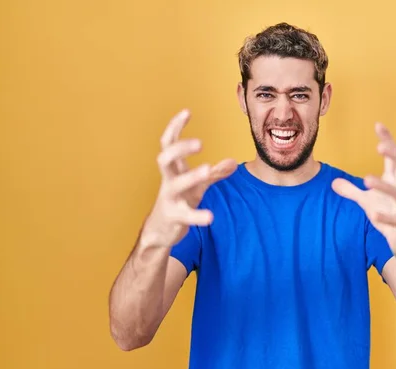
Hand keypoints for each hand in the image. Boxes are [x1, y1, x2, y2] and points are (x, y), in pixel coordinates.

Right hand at [144, 109, 236, 247]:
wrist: (161, 230)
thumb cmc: (180, 200)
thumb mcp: (198, 185)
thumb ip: (215, 173)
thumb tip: (234, 163)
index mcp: (173, 169)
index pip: (168, 142)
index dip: (175, 126)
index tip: (187, 111)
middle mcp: (168, 180)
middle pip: (165, 158)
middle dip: (180, 149)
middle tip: (200, 143)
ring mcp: (169, 198)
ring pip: (175, 184)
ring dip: (190, 176)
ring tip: (207, 169)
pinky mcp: (174, 217)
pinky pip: (186, 215)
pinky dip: (198, 215)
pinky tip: (210, 216)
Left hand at [331, 122, 395, 255]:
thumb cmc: (389, 216)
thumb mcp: (367, 202)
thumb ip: (351, 191)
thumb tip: (333, 182)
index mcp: (395, 182)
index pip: (394, 157)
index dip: (388, 141)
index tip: (378, 125)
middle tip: (381, 146)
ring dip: (384, 186)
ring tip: (367, 179)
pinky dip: (387, 218)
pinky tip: (374, 215)